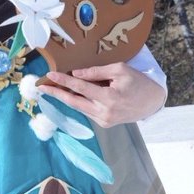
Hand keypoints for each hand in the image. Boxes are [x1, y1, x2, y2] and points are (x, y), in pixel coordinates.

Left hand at [38, 62, 166, 127]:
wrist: (152, 102)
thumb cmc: (137, 82)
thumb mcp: (119, 70)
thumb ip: (96, 72)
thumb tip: (75, 74)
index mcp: (109, 98)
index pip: (80, 88)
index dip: (63, 81)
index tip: (49, 76)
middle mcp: (105, 112)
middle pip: (74, 102)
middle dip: (56, 94)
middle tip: (41, 86)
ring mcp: (105, 120)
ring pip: (78, 107)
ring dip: (65, 97)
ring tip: (51, 87)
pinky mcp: (105, 124)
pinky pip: (86, 110)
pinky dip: (77, 101)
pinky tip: (70, 93)